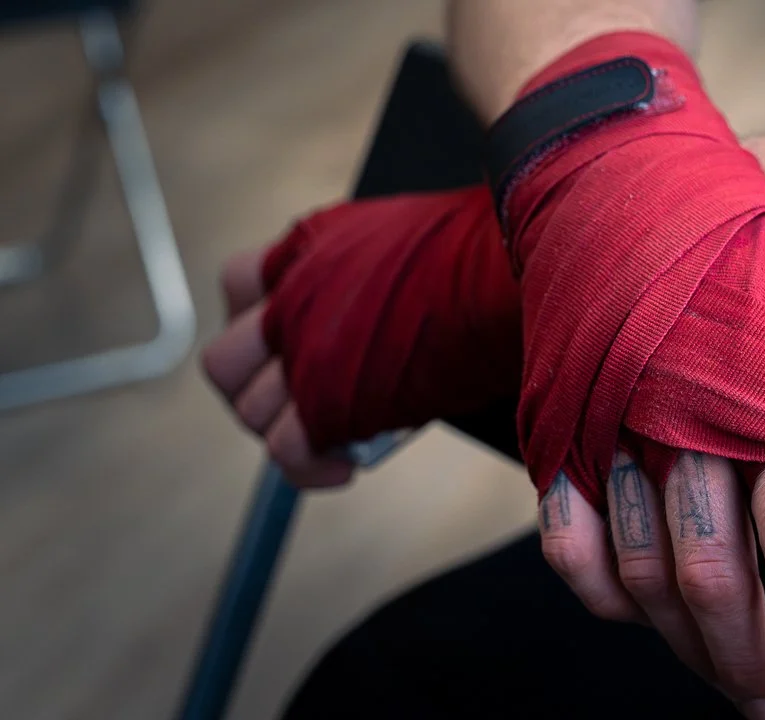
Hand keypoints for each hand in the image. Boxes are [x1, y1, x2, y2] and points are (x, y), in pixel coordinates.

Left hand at [201, 188, 519, 485]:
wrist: (501, 274)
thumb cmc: (473, 258)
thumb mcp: (390, 244)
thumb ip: (353, 278)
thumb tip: (363, 319)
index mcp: (301, 251)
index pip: (237, 284)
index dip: (257, 321)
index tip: (284, 343)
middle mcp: (288, 300)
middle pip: (226, 362)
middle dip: (258, 390)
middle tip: (300, 402)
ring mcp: (301, 352)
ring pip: (252, 412)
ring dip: (286, 432)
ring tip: (332, 439)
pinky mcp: (324, 402)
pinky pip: (287, 449)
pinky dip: (309, 469)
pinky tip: (340, 468)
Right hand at [496, 32, 764, 714]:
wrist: (632, 191)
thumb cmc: (747, 260)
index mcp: (764, 398)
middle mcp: (681, 421)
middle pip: (714, 576)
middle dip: (747, 656)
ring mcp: (610, 427)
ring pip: (640, 571)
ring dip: (680, 642)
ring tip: (716, 674)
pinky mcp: (557, 428)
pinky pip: (565, 535)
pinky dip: (596, 590)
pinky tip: (631, 615)